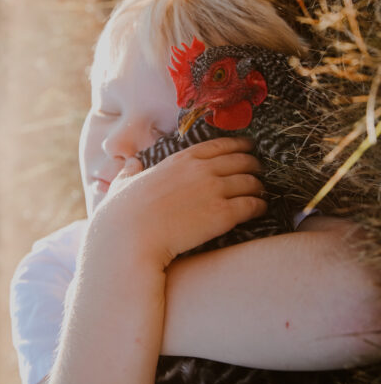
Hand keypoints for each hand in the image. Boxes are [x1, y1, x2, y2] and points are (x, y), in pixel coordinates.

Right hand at [92, 137, 266, 268]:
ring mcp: (214, 190)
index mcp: (181, 159)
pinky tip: (261, 209)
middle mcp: (202, 170)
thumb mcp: (123, 183)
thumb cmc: (122, 214)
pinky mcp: (222, 214)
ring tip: (261, 192)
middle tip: (259, 171)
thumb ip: (130, 171)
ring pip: (251, 182)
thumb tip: (130, 164)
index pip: (220, 145)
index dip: (239, 145)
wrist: (131, 239)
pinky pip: (252, 205)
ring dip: (259, 187)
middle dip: (254, 165)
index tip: (248, 148)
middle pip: (241, 160)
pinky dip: (260, 206)